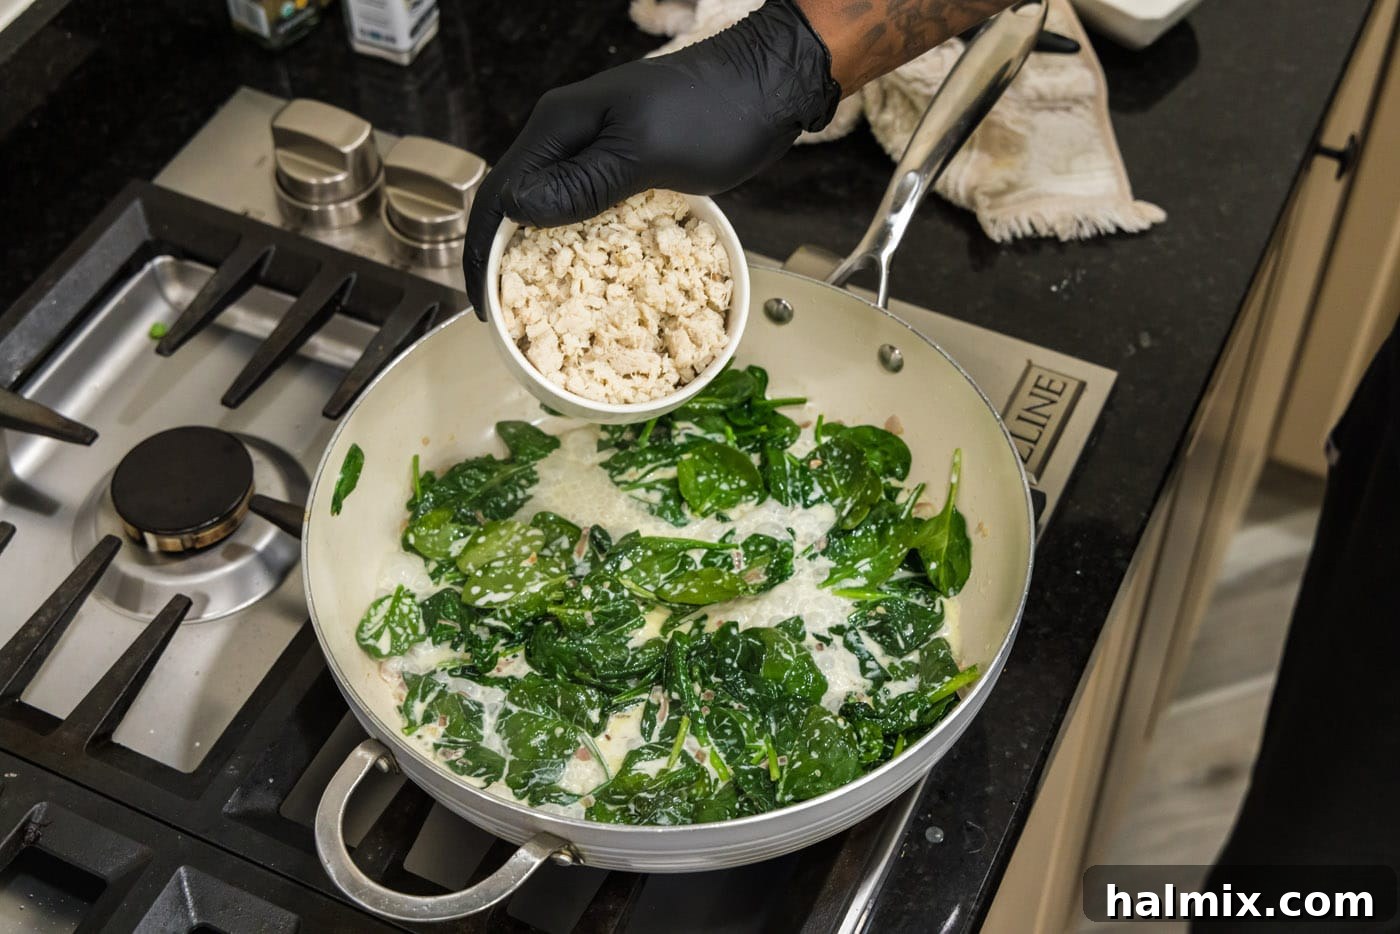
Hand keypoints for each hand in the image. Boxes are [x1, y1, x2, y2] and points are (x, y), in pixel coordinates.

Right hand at [463, 0, 840, 315]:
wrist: (768, 85)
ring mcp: (596, 143)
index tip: (484, 305)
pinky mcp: (624, 157)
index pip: (501, 194)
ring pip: (550, 203)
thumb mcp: (645, 155)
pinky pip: (584, 203)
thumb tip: (515, 211)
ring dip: (537, 250)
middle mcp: (568, 131)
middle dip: (503, 255)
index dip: (483, 252)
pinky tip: (583, 266)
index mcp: (560, 125)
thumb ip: (582, 184)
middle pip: (517, 200)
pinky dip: (576, 238)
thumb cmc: (715, 115)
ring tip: (536, 298)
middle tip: (506, 312)